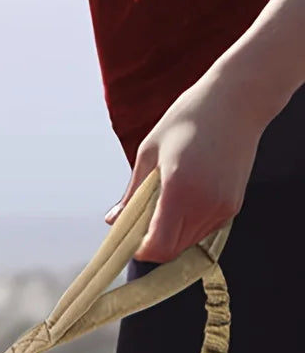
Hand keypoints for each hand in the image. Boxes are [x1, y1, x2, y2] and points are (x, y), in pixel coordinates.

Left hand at [105, 67, 264, 262]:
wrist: (238, 101)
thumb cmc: (190, 118)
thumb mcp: (148, 153)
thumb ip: (131, 194)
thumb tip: (113, 221)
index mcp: (179, 190)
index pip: (158, 247)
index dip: (139, 250)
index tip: (127, 240)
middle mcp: (204, 205)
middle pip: (171, 251)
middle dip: (151, 243)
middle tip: (139, 220)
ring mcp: (222, 208)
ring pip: (187, 244)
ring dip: (169, 235)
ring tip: (162, 202)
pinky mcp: (233, 206)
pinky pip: (202, 231)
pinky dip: (186, 226)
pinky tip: (182, 198)